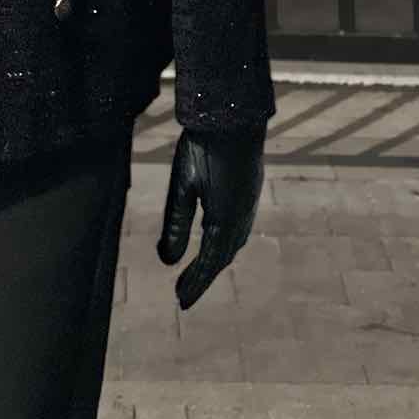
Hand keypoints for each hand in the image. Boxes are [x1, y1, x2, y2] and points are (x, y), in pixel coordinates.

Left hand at [156, 124, 263, 308]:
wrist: (235, 115)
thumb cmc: (204, 148)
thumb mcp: (183, 185)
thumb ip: (176, 224)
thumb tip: (167, 262)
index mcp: (225, 221)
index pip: (208, 264)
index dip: (194, 284)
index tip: (180, 303)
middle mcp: (242, 218)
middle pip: (222, 258)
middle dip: (203, 277)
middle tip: (184, 294)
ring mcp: (249, 205)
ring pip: (234, 244)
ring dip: (217, 261)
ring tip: (200, 273)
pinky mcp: (250, 192)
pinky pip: (240, 229)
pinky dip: (227, 244)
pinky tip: (220, 240)